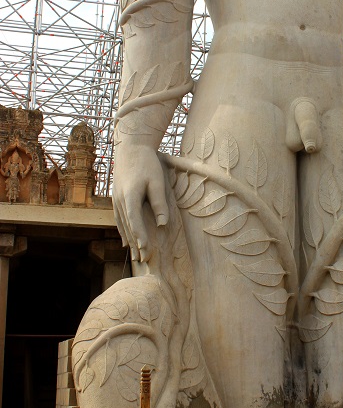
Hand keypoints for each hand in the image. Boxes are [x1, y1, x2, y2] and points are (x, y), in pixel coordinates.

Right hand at [112, 141, 168, 261]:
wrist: (130, 147)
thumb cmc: (146, 162)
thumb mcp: (156, 181)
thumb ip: (159, 203)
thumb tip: (162, 224)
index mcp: (130, 196)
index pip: (134, 221)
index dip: (140, 237)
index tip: (146, 250)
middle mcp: (120, 200)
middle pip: (127, 227)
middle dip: (135, 244)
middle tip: (144, 260)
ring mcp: (116, 199)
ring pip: (122, 225)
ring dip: (129, 241)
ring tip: (135, 256)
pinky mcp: (116, 198)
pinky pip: (119, 219)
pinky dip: (123, 231)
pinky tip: (126, 242)